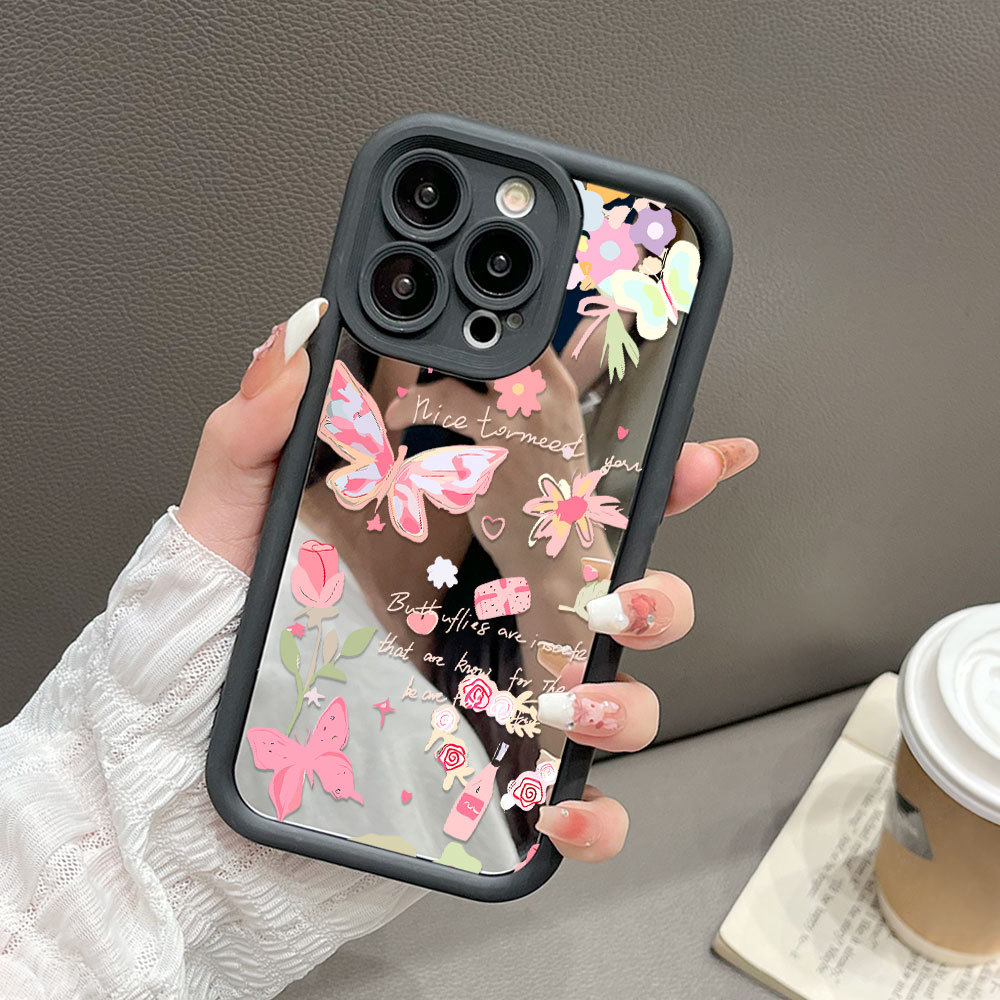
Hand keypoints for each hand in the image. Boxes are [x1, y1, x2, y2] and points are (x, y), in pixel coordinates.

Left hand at [177, 300, 758, 864]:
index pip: (559, 498)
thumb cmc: (201, 653)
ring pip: (620, 697)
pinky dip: (592, 814)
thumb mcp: (223, 528)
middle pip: (617, 596)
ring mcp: (493, 704)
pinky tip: (556, 808)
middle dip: (657, 589)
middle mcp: (485, 624)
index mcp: (447, 551)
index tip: (691, 447)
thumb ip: (254, 432)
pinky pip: (576, 807)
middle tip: (617, 591)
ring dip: (625, 697)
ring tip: (566, 697)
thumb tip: (300, 338)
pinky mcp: (487, 789)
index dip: (639, 470)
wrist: (176, 786)